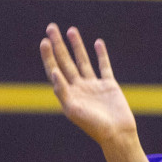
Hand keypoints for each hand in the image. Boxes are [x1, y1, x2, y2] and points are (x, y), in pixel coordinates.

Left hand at [40, 23, 150, 161]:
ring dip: (76, 46)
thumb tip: (54, 71)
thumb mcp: (74, 109)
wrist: (117, 134)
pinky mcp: (109, 85)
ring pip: (83, 61)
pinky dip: (101, 55)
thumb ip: (62, 91)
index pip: (55, 70)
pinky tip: (97, 43)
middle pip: (66, 62)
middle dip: (58, 45)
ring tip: (71, 30)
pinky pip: (104, 66)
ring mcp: (94, 86)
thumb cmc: (94, 125)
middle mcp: (79, 88)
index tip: (44, 41)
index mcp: (68, 95)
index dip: (49, 56)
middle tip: (51, 27)